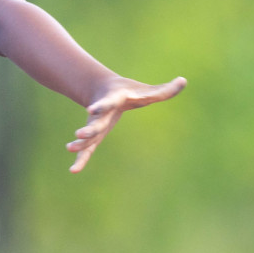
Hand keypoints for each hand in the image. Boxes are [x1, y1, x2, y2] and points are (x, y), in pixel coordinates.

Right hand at [65, 76, 186, 172]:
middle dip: (88, 129)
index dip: (101, 105)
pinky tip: (73, 171)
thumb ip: (165, 90)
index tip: (92, 109)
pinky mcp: (95, 135)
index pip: (107, 103)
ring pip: (88, 136)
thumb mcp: (147, 90)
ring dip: (80, 143)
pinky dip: (81, 159)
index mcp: (113, 100)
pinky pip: (87, 149)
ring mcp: (96, 125)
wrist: (103, 89)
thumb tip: (184, 81)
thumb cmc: (130, 91)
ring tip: (69, 148)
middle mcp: (101, 114)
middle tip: (79, 133)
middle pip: (95, 123)